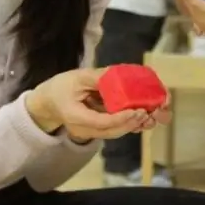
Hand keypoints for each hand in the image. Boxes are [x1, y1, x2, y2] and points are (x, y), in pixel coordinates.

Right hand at [26, 68, 167, 141]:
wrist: (48, 102)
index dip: (122, 118)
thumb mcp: (77, 77)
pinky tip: (148, 114)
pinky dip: (132, 121)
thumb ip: (97, 77)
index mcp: (77, 117)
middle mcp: (86, 128)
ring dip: (137, 124)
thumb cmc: (60, 87)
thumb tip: (119, 73)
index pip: (102, 122)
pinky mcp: (99, 126)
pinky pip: (117, 127)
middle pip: (113, 131)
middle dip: (135, 123)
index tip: (139, 111)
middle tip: (152, 112)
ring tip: (156, 115)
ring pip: (117, 131)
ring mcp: (93, 130)